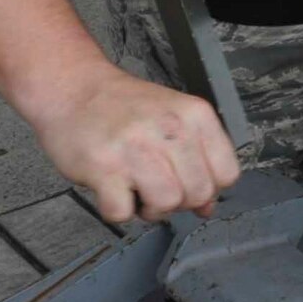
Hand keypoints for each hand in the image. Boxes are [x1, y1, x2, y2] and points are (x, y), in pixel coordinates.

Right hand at [26, 61, 242, 224]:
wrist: (75, 88)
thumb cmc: (124, 107)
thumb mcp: (174, 119)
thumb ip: (198, 158)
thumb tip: (208, 206)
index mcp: (195, 114)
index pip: (227, 173)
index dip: (208, 187)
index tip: (188, 182)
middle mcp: (170, 128)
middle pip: (199, 193)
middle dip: (179, 201)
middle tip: (157, 185)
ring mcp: (137, 147)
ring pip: (167, 204)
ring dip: (150, 209)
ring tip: (135, 188)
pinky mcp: (104, 167)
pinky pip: (123, 213)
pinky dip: (117, 209)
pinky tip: (112, 188)